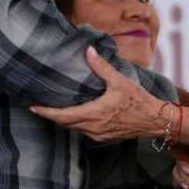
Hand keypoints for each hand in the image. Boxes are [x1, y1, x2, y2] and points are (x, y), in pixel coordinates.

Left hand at [30, 47, 164, 141]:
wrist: (155, 121)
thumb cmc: (139, 101)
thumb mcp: (120, 81)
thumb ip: (102, 67)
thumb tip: (88, 51)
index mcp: (94, 114)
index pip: (63, 116)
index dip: (46, 112)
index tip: (32, 107)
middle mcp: (93, 128)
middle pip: (65, 123)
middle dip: (51, 116)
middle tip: (39, 106)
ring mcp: (98, 135)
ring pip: (74, 128)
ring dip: (63, 119)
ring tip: (54, 108)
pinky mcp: (104, 137)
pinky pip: (83, 131)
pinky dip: (75, 122)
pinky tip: (76, 113)